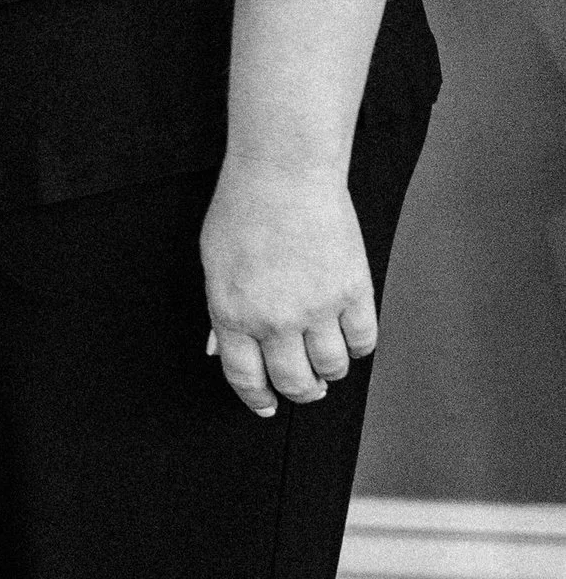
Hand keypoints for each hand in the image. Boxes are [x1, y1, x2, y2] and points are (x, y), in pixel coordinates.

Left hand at [200, 157, 376, 416]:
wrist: (283, 172)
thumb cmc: (243, 209)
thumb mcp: (213, 264)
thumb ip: (219, 311)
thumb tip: (219, 348)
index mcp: (232, 314)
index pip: (245, 378)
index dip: (258, 399)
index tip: (267, 405)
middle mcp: (274, 319)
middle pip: (293, 382)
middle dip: (299, 392)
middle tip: (305, 389)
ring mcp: (316, 308)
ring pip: (332, 368)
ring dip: (330, 373)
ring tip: (327, 364)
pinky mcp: (352, 291)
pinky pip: (363, 340)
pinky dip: (358, 347)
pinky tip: (349, 339)